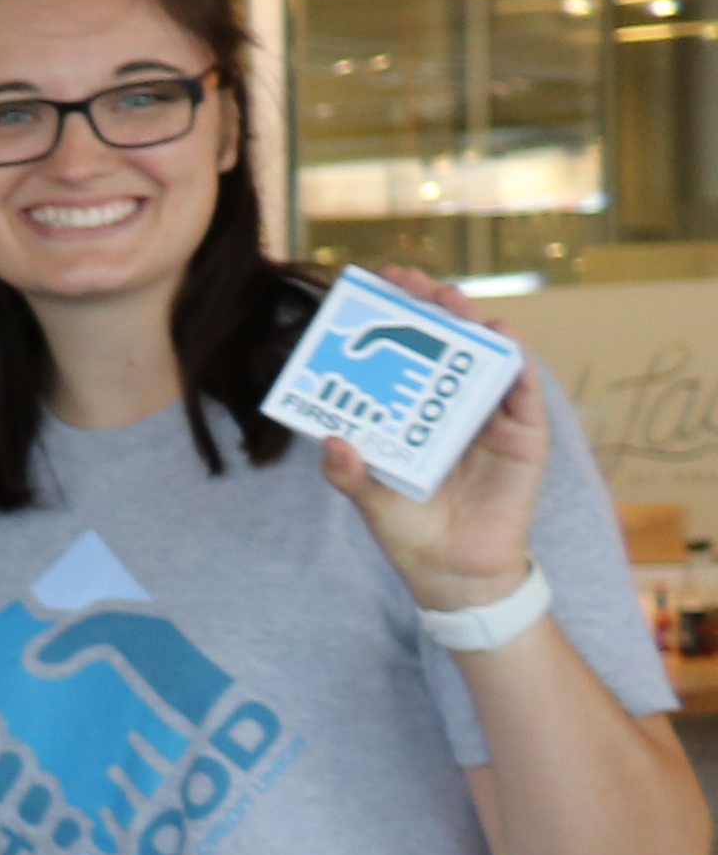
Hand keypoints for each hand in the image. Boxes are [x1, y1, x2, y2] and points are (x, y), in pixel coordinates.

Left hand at [313, 261, 551, 613]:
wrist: (453, 575)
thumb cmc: (411, 532)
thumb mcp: (370, 499)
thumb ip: (349, 473)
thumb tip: (329, 441)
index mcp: (418, 416)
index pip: (409, 356)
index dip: (398, 320)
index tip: (376, 287)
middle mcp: (456, 410)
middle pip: (449, 346)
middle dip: (432, 309)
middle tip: (409, 279)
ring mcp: (493, 421)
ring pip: (487, 359)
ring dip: (471, 324)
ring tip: (450, 299)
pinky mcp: (525, 439)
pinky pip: (524, 394)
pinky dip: (514, 364)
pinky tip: (500, 338)